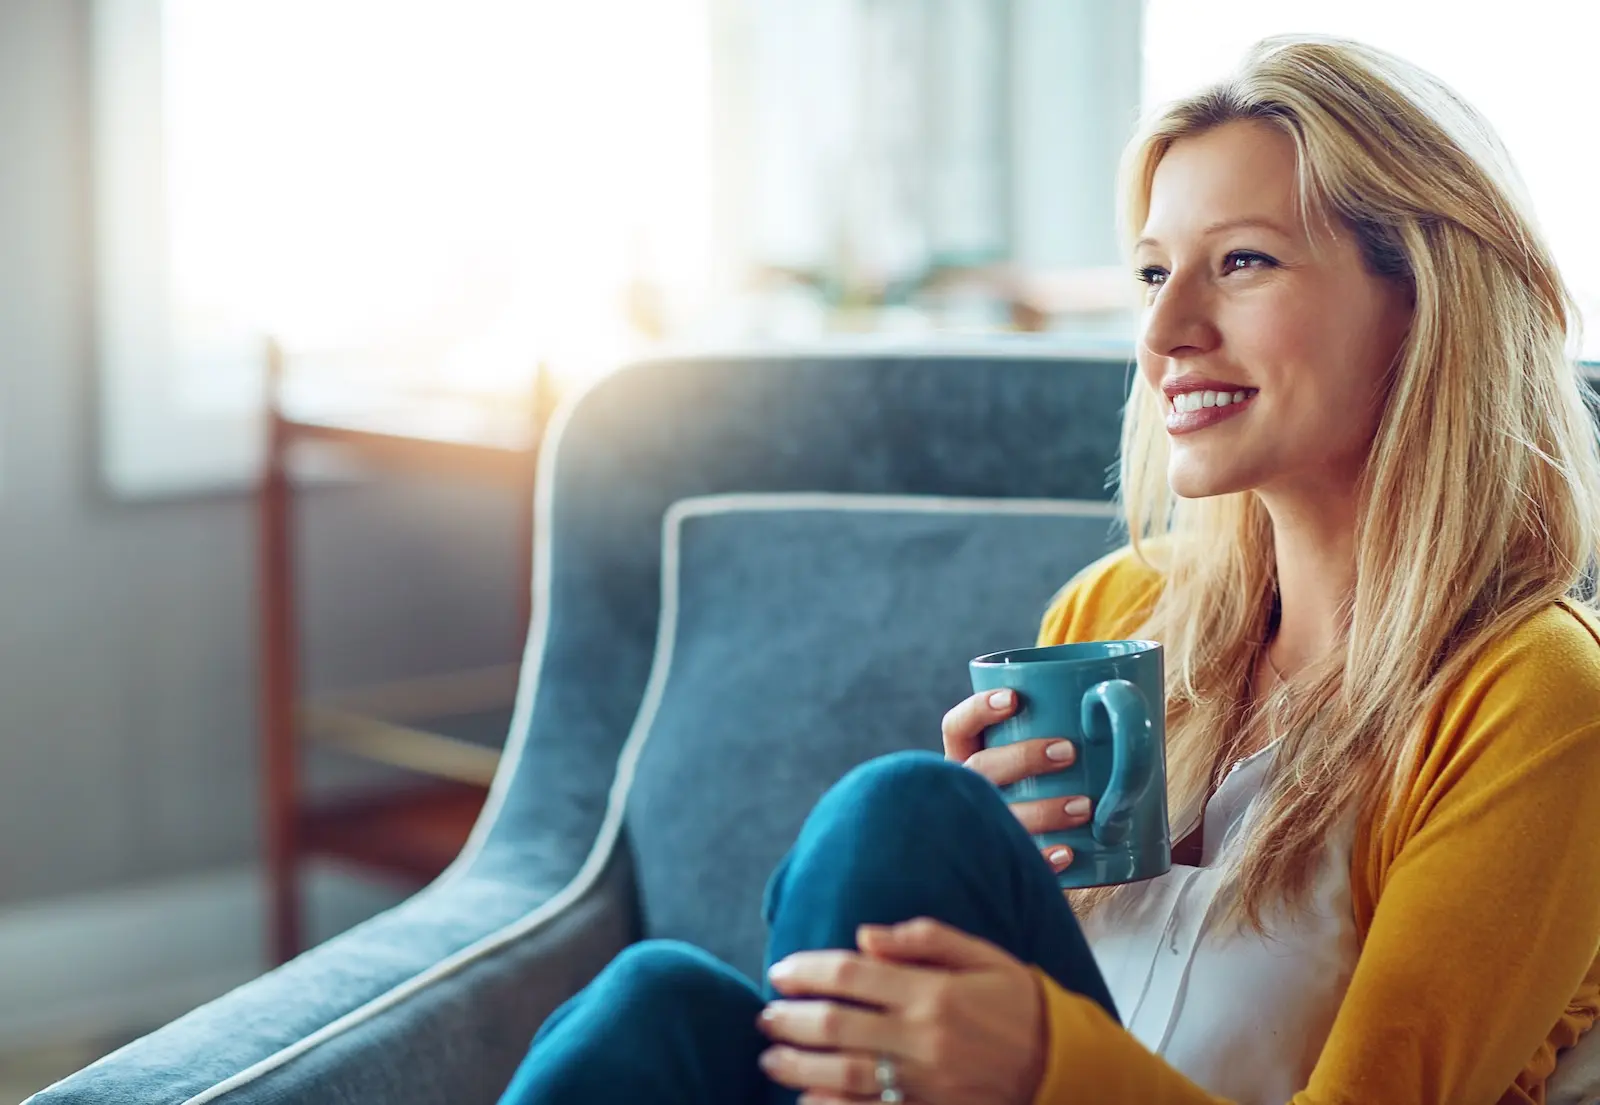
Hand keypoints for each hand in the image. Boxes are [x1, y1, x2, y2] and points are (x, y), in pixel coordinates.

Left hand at [756, 918, 1047, 1104]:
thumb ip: (923, 939)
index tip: (780, 972)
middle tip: (766, 1016)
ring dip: (797, 1066)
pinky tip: (804, 1098)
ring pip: (843, 1075)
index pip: (852, 976)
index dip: (807, 972)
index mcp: (933, 991)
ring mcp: (924, 1082)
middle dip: (791, 1021)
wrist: (1063, 1067)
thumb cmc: (1017, 1003)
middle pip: (837, 1027)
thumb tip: (862, 935)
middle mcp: (923, 1037)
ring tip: (770, 1058)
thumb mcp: (982, 955)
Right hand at [941, 689, 1092, 872]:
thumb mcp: (1048, 756)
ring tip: (1086, 805)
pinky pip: (1016, 863)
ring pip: (1000, 816)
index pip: (958, 728)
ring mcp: (980, 830)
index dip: (978, 710)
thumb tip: (1120, 697)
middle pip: (979, 769)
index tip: (1014, 698)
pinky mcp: (1002, 864)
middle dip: (1023, 757)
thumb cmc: (1053, 789)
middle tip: (1068, 751)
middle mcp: (968, 792)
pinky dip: (1043, 857)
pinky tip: (1070, 851)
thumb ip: (1066, 731)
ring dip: (1042, 809)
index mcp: (969, 759)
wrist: (1041, 864)